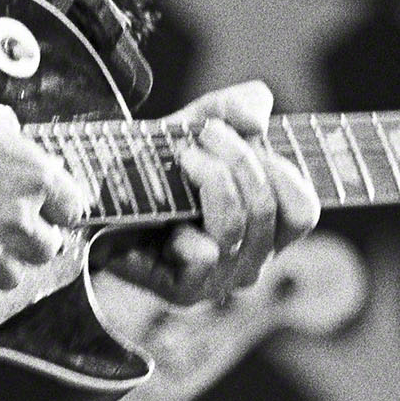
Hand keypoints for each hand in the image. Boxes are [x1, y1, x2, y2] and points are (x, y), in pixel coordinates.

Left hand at [121, 81, 319, 306]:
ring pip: (233, 227)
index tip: (246, 132)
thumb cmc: (159, 168)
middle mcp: (251, 259)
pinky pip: (201, 255)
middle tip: (202, 133)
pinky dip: (181, 222)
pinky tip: (160, 212)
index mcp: (268, 229)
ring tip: (183, 157)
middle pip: (265, 209)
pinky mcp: (184, 291)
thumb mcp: (197, 126)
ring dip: (209, 178)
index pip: (302, 211)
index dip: (279, 168)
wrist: (98, 202)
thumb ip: (232, 108)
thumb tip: (257, 115)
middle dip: (236, 157)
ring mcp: (220, 279)